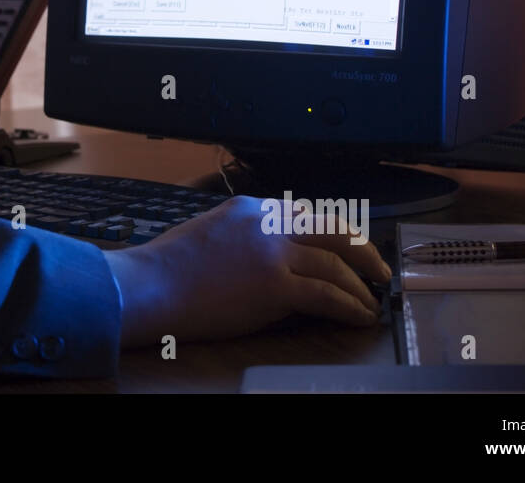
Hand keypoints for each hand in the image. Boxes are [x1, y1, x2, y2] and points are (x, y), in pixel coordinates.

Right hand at [103, 194, 391, 347]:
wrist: (147, 285)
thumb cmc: (165, 269)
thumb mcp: (209, 234)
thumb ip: (243, 237)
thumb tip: (268, 259)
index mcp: (250, 208)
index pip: (306, 216)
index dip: (334, 235)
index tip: (348, 249)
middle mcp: (266, 223)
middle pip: (332, 231)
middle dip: (362, 252)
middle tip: (378, 271)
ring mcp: (271, 252)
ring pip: (334, 265)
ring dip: (359, 287)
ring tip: (371, 303)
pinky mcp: (274, 285)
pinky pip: (325, 295)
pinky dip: (349, 306)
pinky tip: (359, 316)